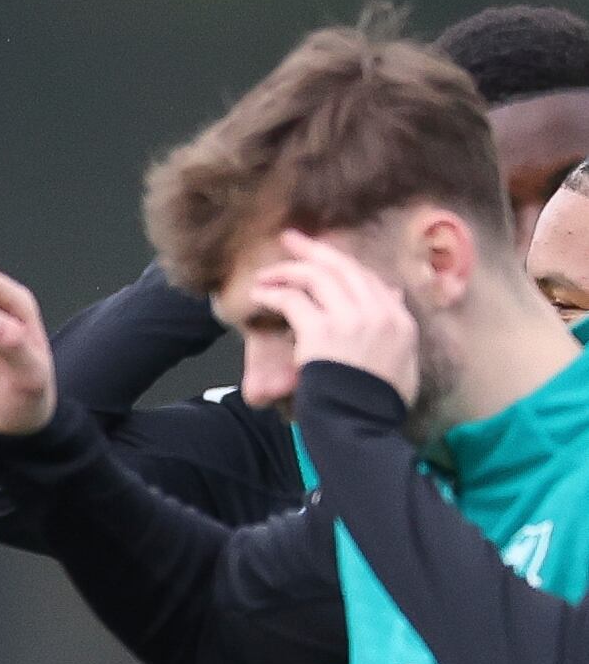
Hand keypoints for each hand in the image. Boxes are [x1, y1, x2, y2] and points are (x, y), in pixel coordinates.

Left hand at [241, 228, 421, 399]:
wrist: (363, 424)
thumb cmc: (378, 403)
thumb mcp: (403, 361)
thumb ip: (396, 326)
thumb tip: (393, 295)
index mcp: (399, 320)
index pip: (369, 278)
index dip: (341, 263)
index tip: (322, 256)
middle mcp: (379, 312)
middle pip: (343, 267)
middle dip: (314, 249)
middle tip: (291, 239)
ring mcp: (351, 319)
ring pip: (317, 277)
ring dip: (287, 271)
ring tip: (266, 274)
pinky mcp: (322, 332)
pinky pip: (295, 300)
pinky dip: (274, 294)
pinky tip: (260, 295)